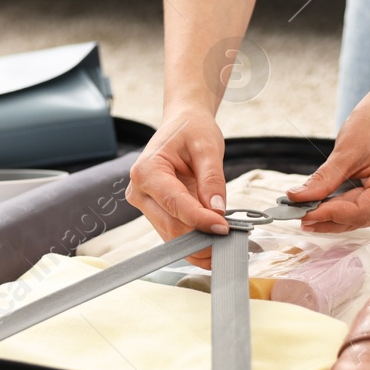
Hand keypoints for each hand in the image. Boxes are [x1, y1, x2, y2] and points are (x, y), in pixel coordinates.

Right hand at [128, 109, 229, 255]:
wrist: (183, 124)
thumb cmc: (192, 130)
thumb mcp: (207, 147)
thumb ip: (212, 179)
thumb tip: (217, 210)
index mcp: (147, 170)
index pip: (174, 203)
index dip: (200, 219)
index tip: (223, 228)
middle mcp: (139, 191)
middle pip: (170, 225)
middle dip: (200, 237)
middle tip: (230, 242)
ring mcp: (145, 204)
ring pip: (172, 235)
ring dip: (198, 244)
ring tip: (225, 244)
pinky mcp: (156, 212)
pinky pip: (174, 233)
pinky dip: (194, 241)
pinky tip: (214, 243)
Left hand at [288, 98, 369, 231]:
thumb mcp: (345, 152)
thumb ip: (322, 180)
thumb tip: (298, 198)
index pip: (360, 212)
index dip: (329, 215)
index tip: (303, 215)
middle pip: (359, 219)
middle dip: (327, 218)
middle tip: (298, 215)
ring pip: (361, 219)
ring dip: (333, 217)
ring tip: (307, 211)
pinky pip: (365, 213)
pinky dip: (344, 211)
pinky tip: (324, 208)